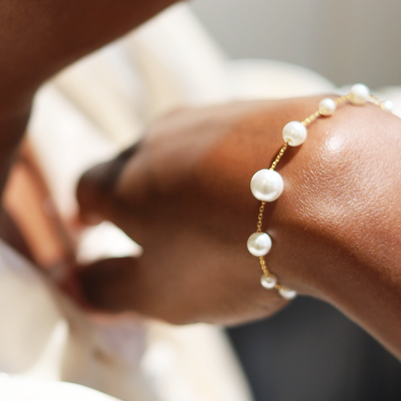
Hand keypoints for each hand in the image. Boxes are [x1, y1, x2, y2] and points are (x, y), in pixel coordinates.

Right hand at [75, 98, 327, 324]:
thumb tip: (72, 283)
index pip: (88, 187)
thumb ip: (107, 290)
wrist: (329, 189)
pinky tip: (269, 195)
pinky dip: (240, 166)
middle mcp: (162, 135)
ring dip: (192, 179)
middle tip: (153, 228)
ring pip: (191, 149)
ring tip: (215, 217)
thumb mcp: (158, 292)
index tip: (90, 226)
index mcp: (123, 178)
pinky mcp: (267, 108)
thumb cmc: (228, 250)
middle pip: (139, 164)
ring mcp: (217, 115)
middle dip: (140, 195)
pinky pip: (241, 141)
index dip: (87, 210)